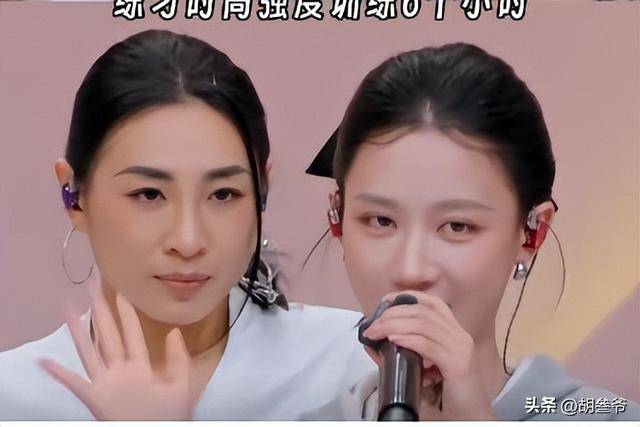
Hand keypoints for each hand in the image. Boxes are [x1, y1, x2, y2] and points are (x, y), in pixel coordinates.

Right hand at [38, 288, 194, 419]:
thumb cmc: (170, 414)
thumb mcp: (180, 383)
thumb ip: (178, 358)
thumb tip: (173, 331)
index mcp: (140, 365)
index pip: (132, 334)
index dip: (127, 314)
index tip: (121, 293)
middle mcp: (121, 370)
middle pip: (108, 336)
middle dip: (100, 313)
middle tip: (92, 289)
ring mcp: (107, 383)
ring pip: (90, 352)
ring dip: (79, 332)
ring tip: (68, 311)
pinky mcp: (97, 398)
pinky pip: (76, 384)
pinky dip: (60, 374)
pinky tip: (46, 361)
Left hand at [362, 290, 495, 419]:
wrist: (472, 419)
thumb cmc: (448, 397)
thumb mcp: (423, 371)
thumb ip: (403, 355)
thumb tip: (374, 345)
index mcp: (455, 333)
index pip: (432, 303)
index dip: (407, 297)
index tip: (384, 301)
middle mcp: (460, 336)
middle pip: (423, 311)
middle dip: (393, 314)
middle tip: (372, 325)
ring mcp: (461, 348)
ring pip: (423, 324)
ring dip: (394, 325)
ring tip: (376, 332)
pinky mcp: (458, 365)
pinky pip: (428, 345)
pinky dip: (408, 339)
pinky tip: (393, 340)